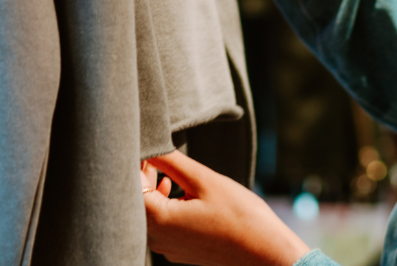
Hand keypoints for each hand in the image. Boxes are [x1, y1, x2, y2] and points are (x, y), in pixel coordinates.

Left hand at [141, 151, 309, 265]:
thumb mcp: (204, 180)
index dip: (137, 163)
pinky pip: (162, 224)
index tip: (150, 146)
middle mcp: (156, 239)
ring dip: (154, 191)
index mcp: (158, 221)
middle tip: (160, 155)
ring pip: (149, 213)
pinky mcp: (179, 250)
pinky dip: (165, 205)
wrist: (265, 252)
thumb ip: (172, 162)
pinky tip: (180, 193)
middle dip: (144, 176)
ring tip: (170, 174)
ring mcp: (168, 247)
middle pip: (136, 201)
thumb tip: (149, 144)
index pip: (131, 186)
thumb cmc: (239, 215)